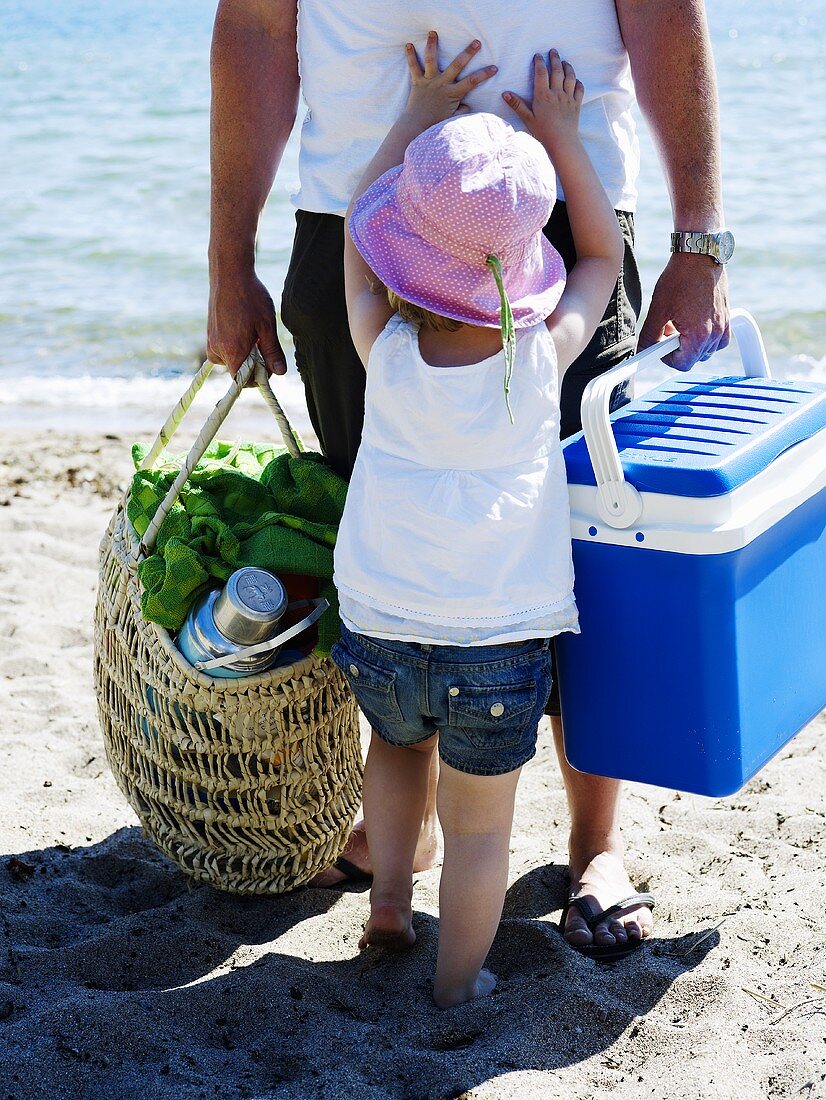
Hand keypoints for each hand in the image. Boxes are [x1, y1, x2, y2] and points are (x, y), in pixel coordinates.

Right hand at [207, 269, 286, 377]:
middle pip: (237, 371)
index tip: (269, 364)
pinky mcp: (209, 334)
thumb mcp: (267, 326)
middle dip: (252, 364)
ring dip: (244, 353)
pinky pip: (223, 350)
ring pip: (231, 360)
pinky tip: (243, 328)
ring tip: (253, 333)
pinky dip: (235, 345)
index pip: (243, 381)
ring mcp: (211, 342)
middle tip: (263, 343)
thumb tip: (280, 372)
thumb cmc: (250, 298)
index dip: (258, 377)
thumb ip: (273, 352)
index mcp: (232, 352)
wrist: (229, 274)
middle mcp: (217, 350)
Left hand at [402, 32, 496, 130]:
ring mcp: (429, 81)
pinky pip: (413, 67)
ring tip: (433, 33)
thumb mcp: (452, 119)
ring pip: (431, 60)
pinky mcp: (417, 82)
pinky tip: (408, 45)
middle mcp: (442, 84)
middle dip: (468, 53)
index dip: (484, 74)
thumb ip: (462, 111)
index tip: (494, 68)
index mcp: (452, 93)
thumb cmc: (434, 124)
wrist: (416, 126)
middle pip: (457, 65)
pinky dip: (410, 56)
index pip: (472, 82)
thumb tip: (468, 106)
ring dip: (432, 45)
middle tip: (476, 42)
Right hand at [503, 50, 583, 155]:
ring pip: (570, 77)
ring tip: (565, 61)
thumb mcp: (527, 118)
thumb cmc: (543, 132)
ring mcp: (568, 97)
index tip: (538, 55)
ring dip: (568, 67)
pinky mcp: (576, 104)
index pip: (541, 73)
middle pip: (557, 70)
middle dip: (555, 59)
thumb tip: (505, 93)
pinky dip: (578, 82)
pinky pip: (579, 89)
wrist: (562, 142)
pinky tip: (575, 80)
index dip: (539, 62)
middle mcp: (557, 93)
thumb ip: (517, 105)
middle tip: (553, 51)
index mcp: (543, 95)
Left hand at [638, 253, 729, 369]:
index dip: (667, 359)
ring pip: (706, 351)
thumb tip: (642, 351)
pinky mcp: (728, 317)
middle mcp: (715, 333)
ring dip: (691, 344)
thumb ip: (649, 336)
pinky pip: (718, 340)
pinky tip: (694, 322)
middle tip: (667, 331)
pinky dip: (706, 337)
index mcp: (698, 335)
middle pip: (694, 359)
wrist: (700, 254)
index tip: (659, 347)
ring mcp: (724, 325)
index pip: (682, 364)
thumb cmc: (679, 279)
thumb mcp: (658, 309)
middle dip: (678, 349)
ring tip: (680, 323)